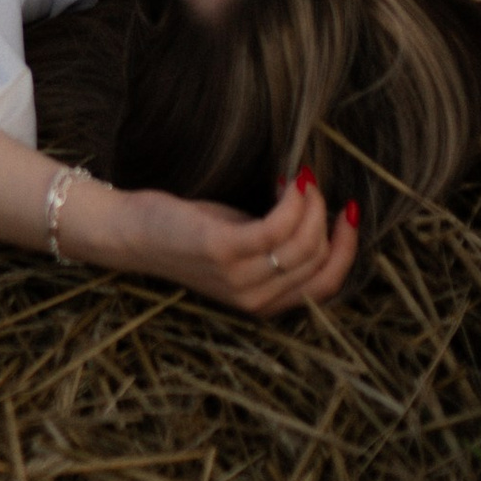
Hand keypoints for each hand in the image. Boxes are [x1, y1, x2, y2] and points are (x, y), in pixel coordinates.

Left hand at [72, 165, 358, 310]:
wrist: (132, 233)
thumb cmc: (188, 233)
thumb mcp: (241, 244)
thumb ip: (277, 244)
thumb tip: (321, 213)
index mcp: (264, 302)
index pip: (328, 286)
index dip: (347, 248)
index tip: (348, 212)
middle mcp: (255, 298)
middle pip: (318, 260)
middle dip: (326, 217)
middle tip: (312, 185)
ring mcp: (239, 278)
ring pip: (303, 243)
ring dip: (311, 204)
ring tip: (298, 178)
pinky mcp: (224, 250)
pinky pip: (278, 226)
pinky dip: (292, 200)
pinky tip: (285, 180)